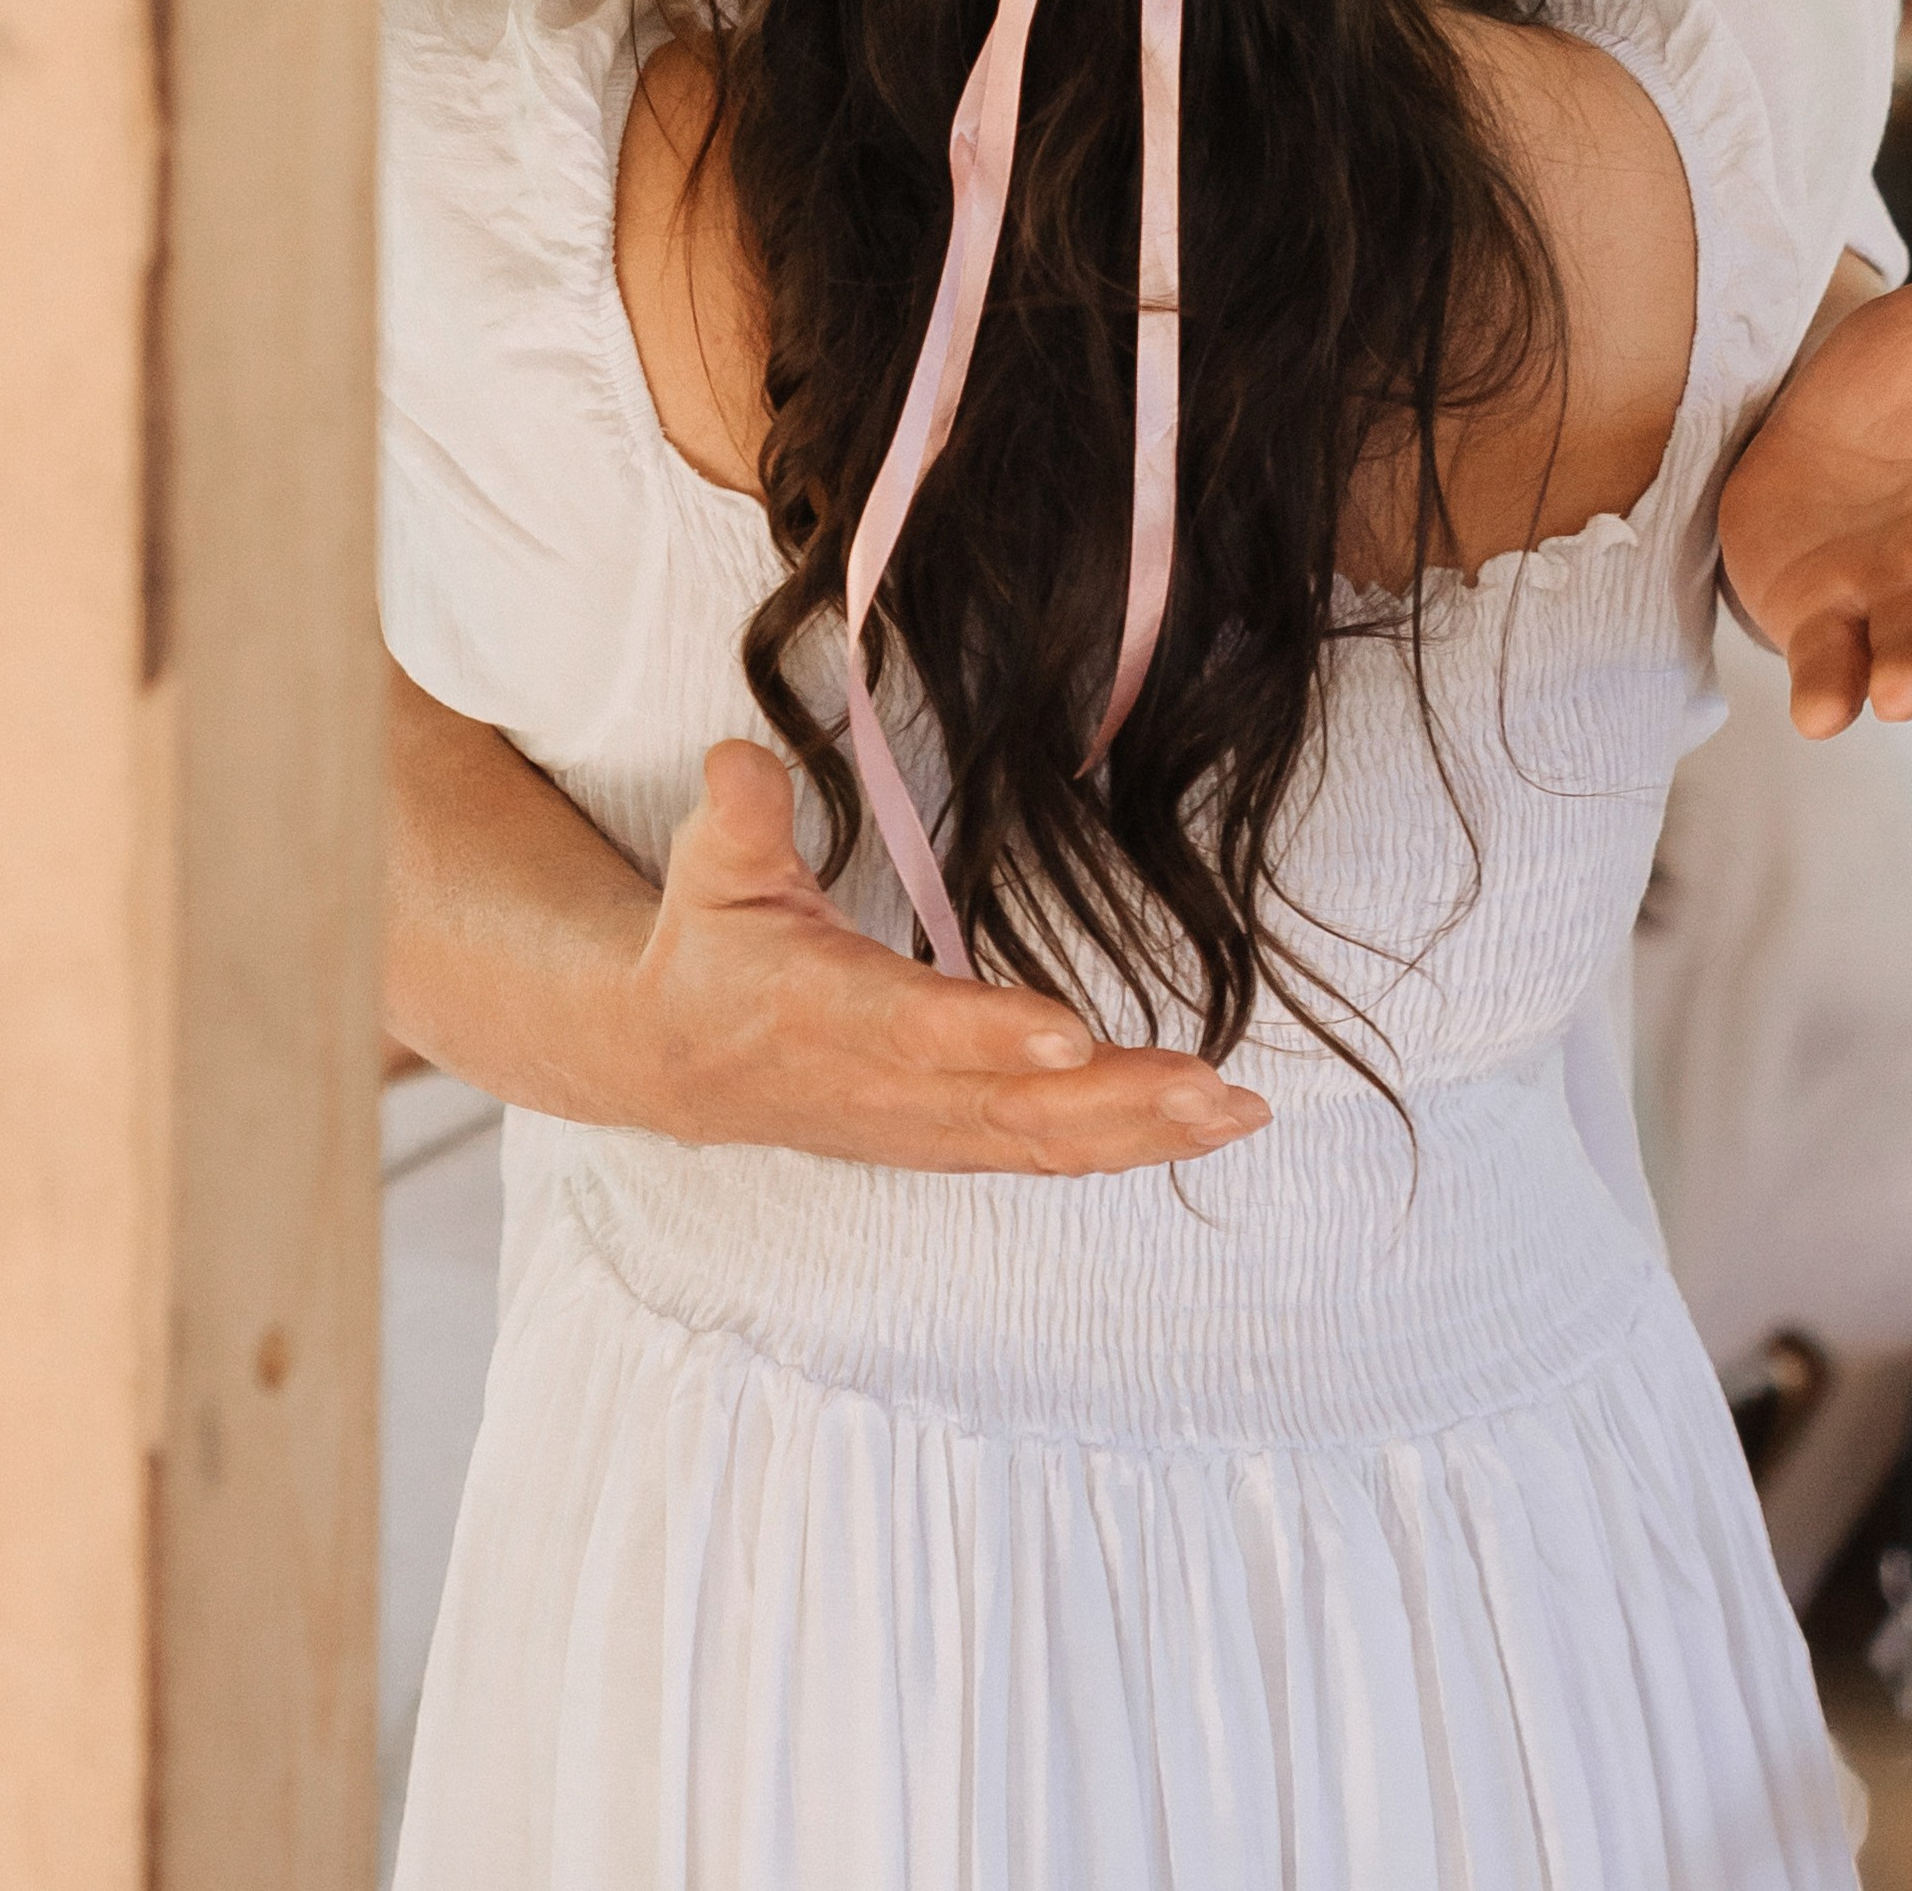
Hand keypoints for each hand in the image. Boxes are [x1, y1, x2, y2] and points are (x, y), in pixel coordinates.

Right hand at [625, 740, 1273, 1175]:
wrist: (676, 1062)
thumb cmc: (711, 945)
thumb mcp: (711, 866)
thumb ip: (738, 816)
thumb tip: (741, 759)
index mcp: (824, 1010)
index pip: (914, 1028)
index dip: (989, 1034)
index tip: (1070, 1032)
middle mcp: (884, 1085)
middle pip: (1009, 1105)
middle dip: (1116, 1102)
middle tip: (1209, 1087)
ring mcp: (922, 1125)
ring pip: (1042, 1138)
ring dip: (1143, 1130)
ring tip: (1235, 1111)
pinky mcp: (947, 1140)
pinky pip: (1044, 1152)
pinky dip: (1127, 1145)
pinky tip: (1204, 1127)